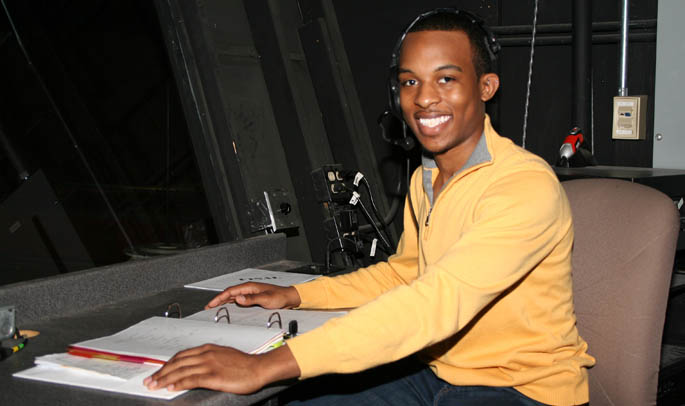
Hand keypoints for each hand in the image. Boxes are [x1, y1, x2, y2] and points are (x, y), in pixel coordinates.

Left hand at [144, 344, 299, 393]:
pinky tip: (171, 387)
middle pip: (177, 362)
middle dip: (161, 372)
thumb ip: (209, 359)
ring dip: (164, 378)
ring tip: (155, 385)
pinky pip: (191, 379)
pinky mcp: (213, 375)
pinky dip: (178, 383)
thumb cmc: (244, 364)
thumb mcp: (224, 356)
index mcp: (208, 348)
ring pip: (180, 371)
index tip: (158, 371)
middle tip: (150, 380)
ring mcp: (209, 364)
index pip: (181, 355)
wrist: (258, 368)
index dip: (167, 364)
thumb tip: (196, 367)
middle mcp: (206, 354)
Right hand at [205, 282, 300, 309]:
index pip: (230, 291)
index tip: (211, 304)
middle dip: (218, 300)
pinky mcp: (252, 298)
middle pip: (229, 293)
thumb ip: (251, 299)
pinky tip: (227, 307)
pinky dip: (230, 303)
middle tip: (208, 307)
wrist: (289, 298)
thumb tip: (238, 299)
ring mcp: (250, 293)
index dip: (219, 298)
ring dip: (223, 302)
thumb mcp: (266, 299)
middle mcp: (248, 289)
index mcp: (249, 287)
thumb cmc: (280, 297)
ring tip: (214, 307)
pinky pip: (238, 300)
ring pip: (232, 297)